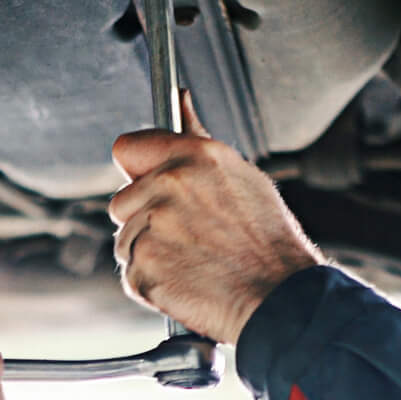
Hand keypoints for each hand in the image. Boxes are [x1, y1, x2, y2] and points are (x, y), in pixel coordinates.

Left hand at [109, 92, 324, 345]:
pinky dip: (151, 283)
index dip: (135, 169)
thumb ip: (197, 140)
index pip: (126, 148)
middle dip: (144, 220)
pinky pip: (131, 274)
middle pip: (121, 202)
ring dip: (149, 253)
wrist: (279, 299)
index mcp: (193, 157)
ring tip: (193, 261)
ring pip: (125, 240)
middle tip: (188, 237)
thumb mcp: (241, 176)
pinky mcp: (142, 268)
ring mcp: (152, 227)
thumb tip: (180, 99)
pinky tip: (186, 282)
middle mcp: (168, 186)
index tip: (145, 183)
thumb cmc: (267, 242)